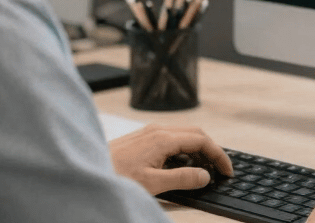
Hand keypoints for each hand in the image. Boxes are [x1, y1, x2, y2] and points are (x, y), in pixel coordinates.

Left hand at [108, 123, 233, 194]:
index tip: (227, 170)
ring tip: (204, 169)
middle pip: (195, 133)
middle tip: (221, 169)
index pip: (201, 140)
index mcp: (162, 138)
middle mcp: (157, 130)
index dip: (218, 155)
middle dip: (212, 149)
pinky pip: (171, 137)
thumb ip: (182, 179)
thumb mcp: (152, 184)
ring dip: (198, 149)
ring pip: (183, 134)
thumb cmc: (115, 177)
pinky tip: (182, 164)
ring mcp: (149, 132)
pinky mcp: (142, 138)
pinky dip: (184, 148)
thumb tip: (205, 175)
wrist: (87, 171)